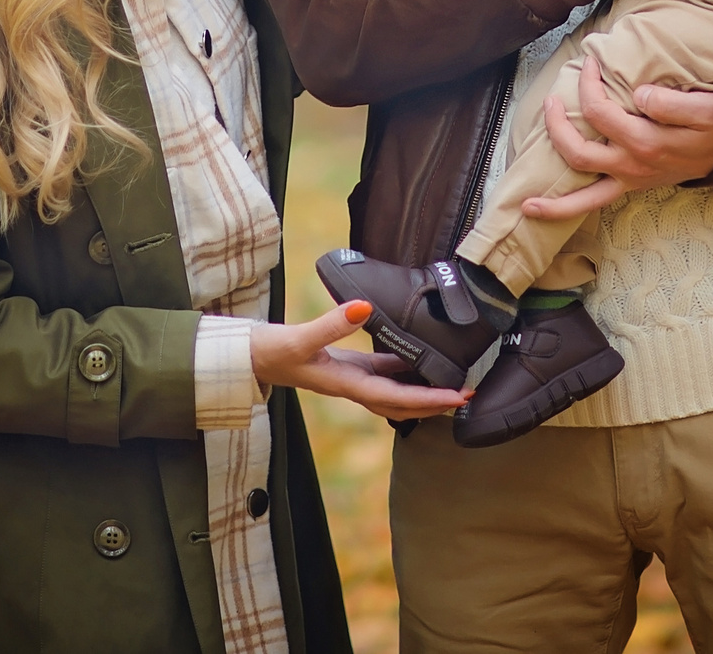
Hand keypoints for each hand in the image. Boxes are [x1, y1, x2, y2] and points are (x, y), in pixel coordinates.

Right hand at [251, 300, 470, 421]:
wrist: (246, 358)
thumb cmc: (269, 351)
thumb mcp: (298, 337)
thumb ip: (330, 324)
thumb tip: (364, 307)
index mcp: (346, 384)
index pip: (397, 398)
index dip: (430, 401)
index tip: (459, 398)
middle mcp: (352, 387)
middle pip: (401, 405)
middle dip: (434, 405)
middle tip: (467, 395)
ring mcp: (349, 378)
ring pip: (393, 393)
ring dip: (421, 393)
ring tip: (450, 382)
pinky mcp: (344, 366)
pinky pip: (381, 375)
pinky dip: (402, 373)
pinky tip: (415, 359)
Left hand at [517, 53, 712, 220]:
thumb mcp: (706, 108)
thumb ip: (672, 104)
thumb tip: (638, 95)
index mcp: (646, 142)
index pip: (599, 112)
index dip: (589, 85)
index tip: (592, 64)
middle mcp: (631, 166)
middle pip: (577, 149)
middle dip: (557, 123)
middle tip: (552, 98)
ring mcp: (627, 180)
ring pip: (579, 190)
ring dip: (550, 182)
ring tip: (526, 169)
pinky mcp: (627, 186)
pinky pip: (589, 203)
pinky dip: (560, 209)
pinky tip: (533, 208)